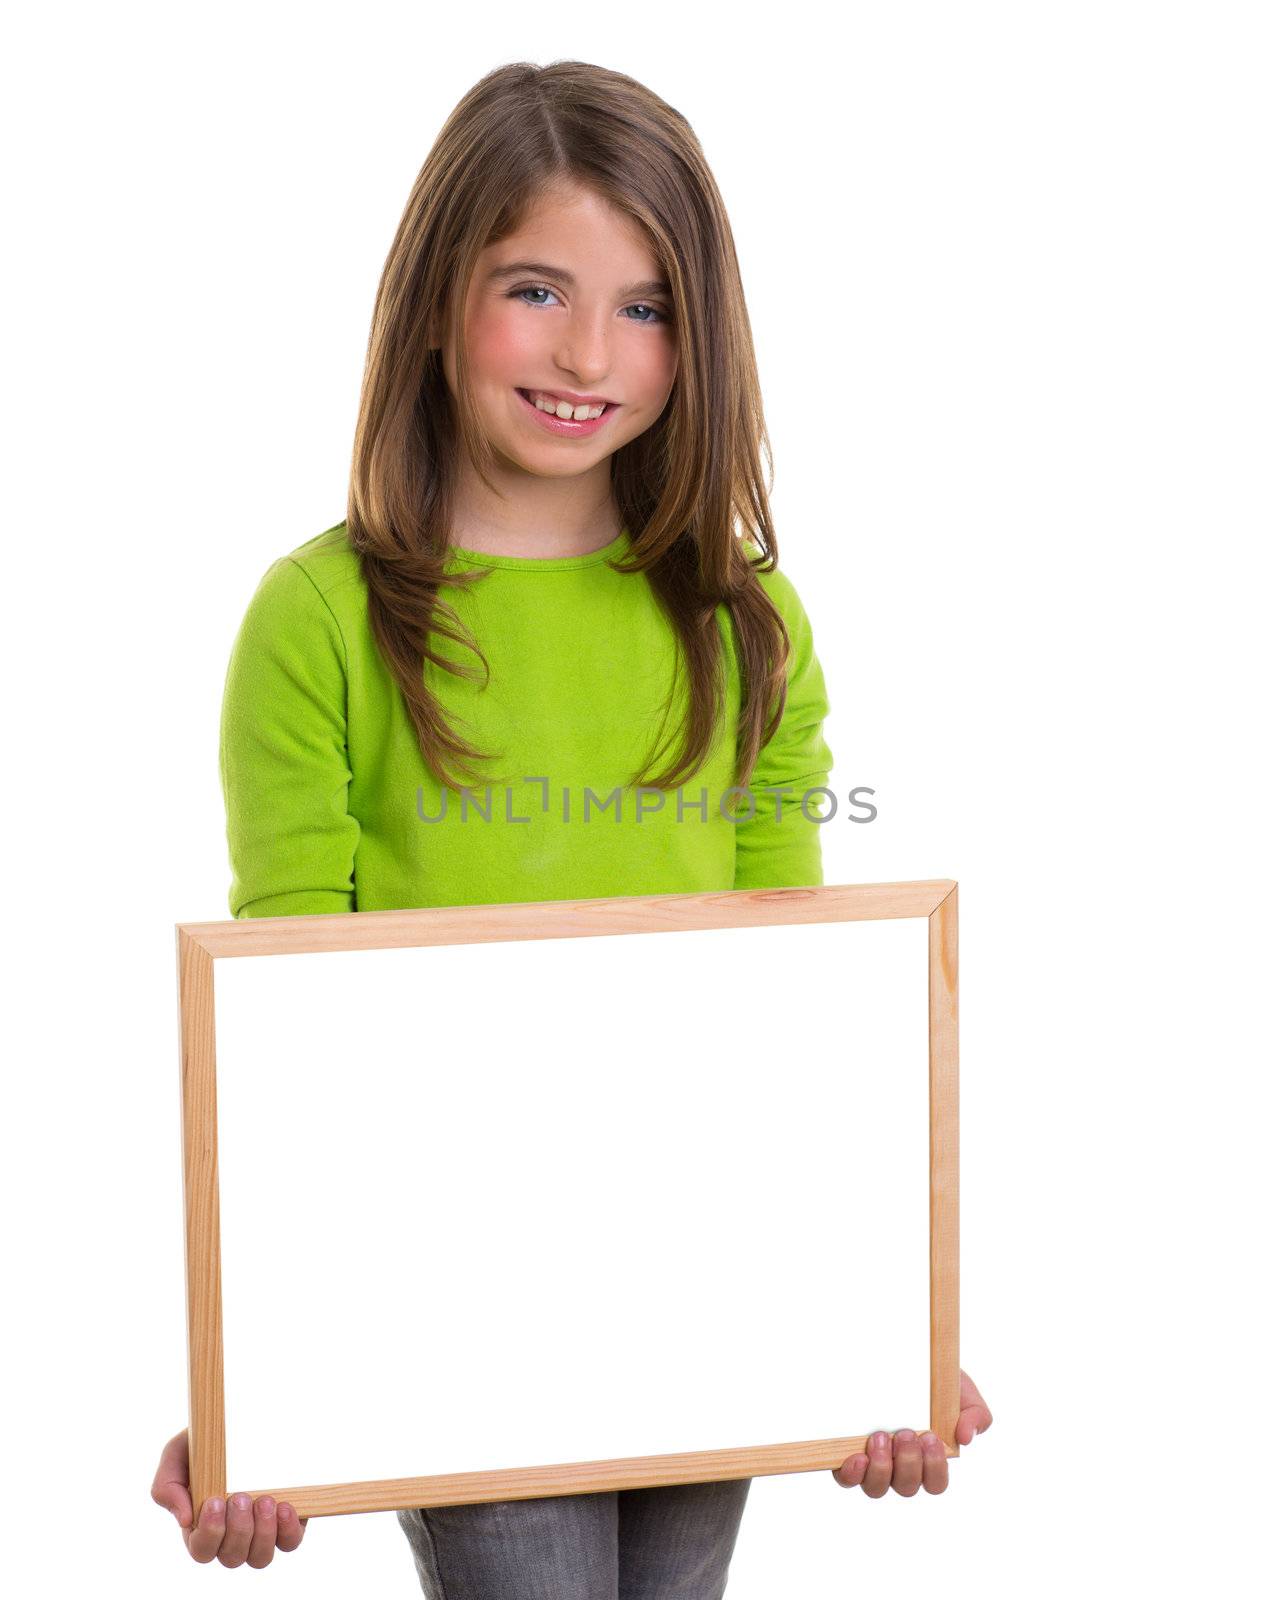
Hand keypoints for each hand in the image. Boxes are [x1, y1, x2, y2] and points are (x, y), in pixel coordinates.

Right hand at [151, 1427, 308, 1566]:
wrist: (243, 1421)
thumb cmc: (205, 1443)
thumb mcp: (176, 1455)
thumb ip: (167, 1486)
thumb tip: (185, 1520)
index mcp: (201, 1527)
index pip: (202, 1550)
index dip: (210, 1533)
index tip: (215, 1500)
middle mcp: (230, 1537)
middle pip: (232, 1557)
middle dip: (238, 1529)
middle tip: (242, 1496)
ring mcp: (259, 1533)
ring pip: (260, 1558)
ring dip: (263, 1533)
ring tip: (265, 1500)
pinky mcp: (285, 1523)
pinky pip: (290, 1542)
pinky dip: (288, 1530)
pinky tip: (285, 1507)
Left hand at [832, 1367, 992, 1496]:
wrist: (902, 1357)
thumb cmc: (934, 1382)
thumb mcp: (962, 1393)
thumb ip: (976, 1415)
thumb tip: (965, 1438)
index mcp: (928, 1459)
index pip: (935, 1483)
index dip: (933, 1468)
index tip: (931, 1437)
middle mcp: (901, 1467)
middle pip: (906, 1487)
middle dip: (907, 1463)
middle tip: (905, 1433)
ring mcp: (875, 1462)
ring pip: (876, 1488)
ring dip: (881, 1468)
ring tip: (881, 1436)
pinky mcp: (850, 1454)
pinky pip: (848, 1479)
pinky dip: (852, 1473)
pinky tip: (858, 1456)